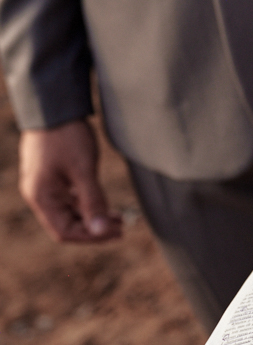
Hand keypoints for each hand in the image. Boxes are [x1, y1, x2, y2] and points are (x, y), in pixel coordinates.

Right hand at [18, 120, 121, 242]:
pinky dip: (88, 205)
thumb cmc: (66, 137)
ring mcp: (46, 186)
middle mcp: (40, 195)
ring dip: (93, 218)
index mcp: (41, 197)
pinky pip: (70, 200)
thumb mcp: (83, 170)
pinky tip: (106, 206)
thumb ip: (93, 201)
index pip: (64, 232)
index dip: (91, 237)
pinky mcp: (54, 177)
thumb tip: (102, 231)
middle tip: (121, 229)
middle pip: (66, 225)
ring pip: (70, 213)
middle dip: (94, 230)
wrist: (55, 107)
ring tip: (119, 219)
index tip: (116, 233)